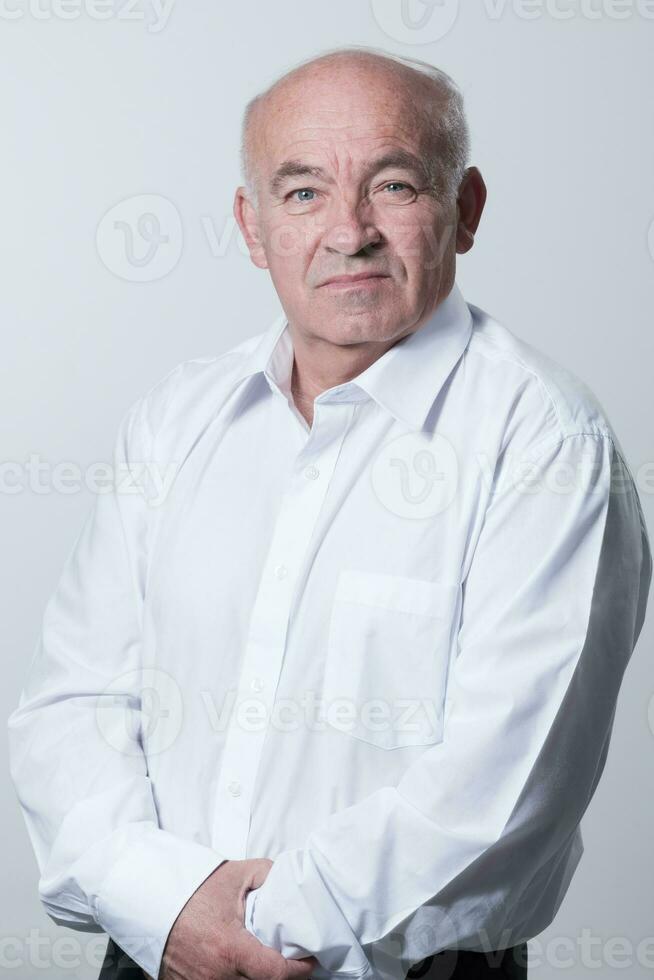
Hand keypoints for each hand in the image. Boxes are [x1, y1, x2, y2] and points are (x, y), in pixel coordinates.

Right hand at [158, 857, 317, 979]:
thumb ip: (270, 877)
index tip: (309, 961)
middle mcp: (215, 974)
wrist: (152, 896)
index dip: (299, 970)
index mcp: (231, 949)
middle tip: (290, 960)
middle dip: (279, 976)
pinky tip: (239, 967)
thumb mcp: (237, 874)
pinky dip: (232, 978)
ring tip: (264, 962)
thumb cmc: (193, 887)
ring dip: (255, 977)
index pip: (277, 974)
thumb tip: (292, 883)